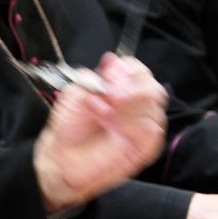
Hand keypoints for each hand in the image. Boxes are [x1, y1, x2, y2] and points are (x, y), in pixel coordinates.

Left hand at [33, 54, 166, 212]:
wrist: (63, 158)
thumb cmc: (69, 126)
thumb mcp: (74, 94)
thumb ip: (92, 76)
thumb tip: (112, 60)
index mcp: (119, 88)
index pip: (137, 70)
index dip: (128, 69)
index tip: (109, 75)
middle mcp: (135, 105)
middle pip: (153, 86)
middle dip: (131, 87)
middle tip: (109, 95)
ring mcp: (142, 125)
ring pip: (154, 107)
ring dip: (127, 107)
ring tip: (101, 113)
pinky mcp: (145, 146)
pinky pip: (151, 131)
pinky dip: (132, 126)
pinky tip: (113, 126)